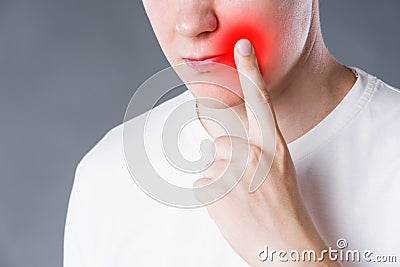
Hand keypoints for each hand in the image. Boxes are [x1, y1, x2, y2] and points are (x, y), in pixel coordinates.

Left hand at [194, 39, 339, 266]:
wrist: (284, 246)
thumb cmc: (284, 209)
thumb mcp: (279, 170)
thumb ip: (257, 150)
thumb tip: (223, 144)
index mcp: (274, 146)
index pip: (261, 101)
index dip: (251, 72)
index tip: (243, 49)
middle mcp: (253, 153)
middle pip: (220, 141)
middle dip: (226, 160)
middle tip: (243, 184)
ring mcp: (232, 170)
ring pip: (211, 163)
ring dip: (220, 180)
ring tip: (240, 199)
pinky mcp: (213, 188)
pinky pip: (202, 183)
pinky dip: (212, 195)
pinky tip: (231, 207)